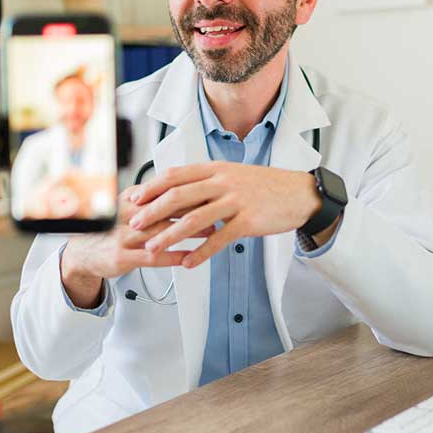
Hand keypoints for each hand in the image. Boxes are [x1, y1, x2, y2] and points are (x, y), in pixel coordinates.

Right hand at [60, 185, 210, 307]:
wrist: (81, 253)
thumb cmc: (109, 231)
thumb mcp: (125, 208)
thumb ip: (148, 198)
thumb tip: (179, 185)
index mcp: (128, 200)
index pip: (160, 190)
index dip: (186, 189)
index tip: (207, 188)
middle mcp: (124, 216)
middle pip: (163, 208)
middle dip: (192, 207)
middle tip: (214, 207)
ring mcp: (123, 237)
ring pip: (160, 231)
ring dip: (188, 231)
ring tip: (210, 231)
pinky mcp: (122, 257)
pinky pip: (152, 256)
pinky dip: (172, 256)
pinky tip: (188, 256)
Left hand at [126, 162, 322, 268]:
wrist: (299, 194)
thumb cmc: (264, 186)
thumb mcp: (233, 175)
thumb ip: (207, 183)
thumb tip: (177, 193)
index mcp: (216, 169)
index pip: (176, 175)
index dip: (151, 187)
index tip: (133, 199)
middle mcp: (223, 182)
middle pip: (179, 195)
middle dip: (152, 211)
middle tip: (134, 224)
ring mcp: (236, 201)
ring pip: (195, 219)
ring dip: (170, 235)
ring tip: (153, 248)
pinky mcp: (248, 221)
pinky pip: (219, 239)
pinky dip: (201, 252)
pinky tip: (188, 263)